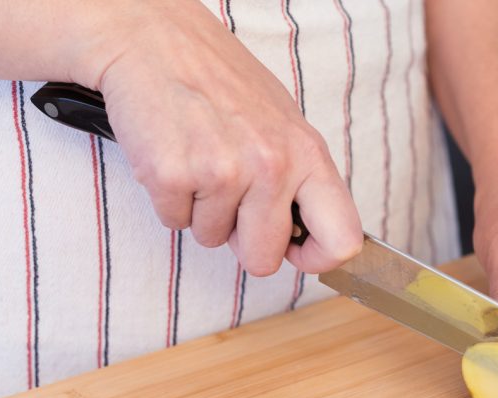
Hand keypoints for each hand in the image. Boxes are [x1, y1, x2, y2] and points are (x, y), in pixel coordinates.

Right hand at [84, 0, 361, 274]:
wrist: (155, 39)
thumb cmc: (221, 83)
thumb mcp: (284, 125)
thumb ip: (301, 182)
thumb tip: (308, 240)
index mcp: (308, 155)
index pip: (342, 239)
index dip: (318, 259)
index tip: (297, 252)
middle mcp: (271, 166)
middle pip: (264, 259)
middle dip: (243, 241)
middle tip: (231, 199)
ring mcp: (221, 172)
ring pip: (212, 239)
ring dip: (202, 212)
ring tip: (199, 159)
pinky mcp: (172, 176)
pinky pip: (174, 222)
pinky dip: (170, 200)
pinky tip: (174, 156)